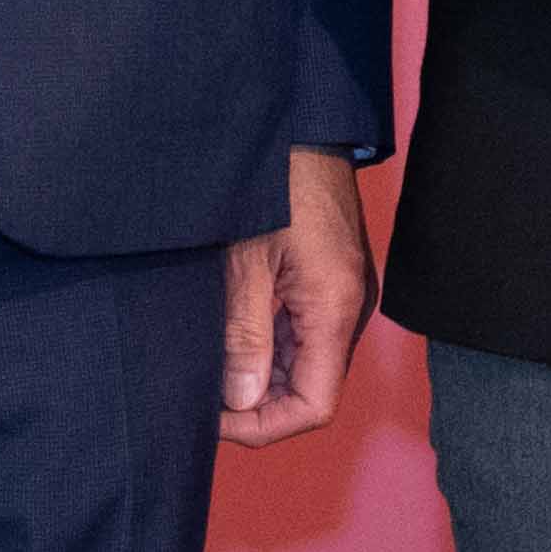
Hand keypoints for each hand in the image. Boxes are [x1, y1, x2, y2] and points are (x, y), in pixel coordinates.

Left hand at [220, 146, 373, 445]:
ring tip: (210, 366)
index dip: (262, 426)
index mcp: (336, 307)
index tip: (211, 417)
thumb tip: (241, 401)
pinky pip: (306, 335)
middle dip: (257, 406)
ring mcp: (344, 294)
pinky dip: (271, 349)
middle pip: (311, 391)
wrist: (300, 125)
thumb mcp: (244, 261)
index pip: (313, 406)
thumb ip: (245, 335)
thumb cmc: (273, 181)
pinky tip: (232, 336)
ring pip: (307, 366)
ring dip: (261, 377)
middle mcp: (351, 308)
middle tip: (200, 395)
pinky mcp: (332, 280)